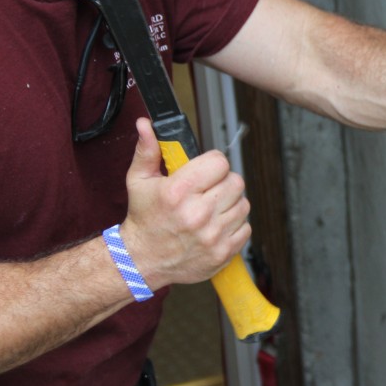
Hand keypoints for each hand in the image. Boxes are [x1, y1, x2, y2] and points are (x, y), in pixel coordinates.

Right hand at [117, 118, 251, 289]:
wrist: (141, 261)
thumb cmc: (144, 219)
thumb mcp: (139, 181)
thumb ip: (147, 151)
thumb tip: (146, 125)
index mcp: (178, 192)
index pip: (220, 163)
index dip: (213, 164)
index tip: (205, 170)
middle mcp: (198, 214)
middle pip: (236, 182)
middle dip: (223, 183)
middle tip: (208, 190)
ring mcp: (212, 236)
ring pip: (243, 204)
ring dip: (230, 204)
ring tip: (211, 208)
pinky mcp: (222, 252)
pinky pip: (246, 227)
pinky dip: (234, 225)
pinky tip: (216, 226)